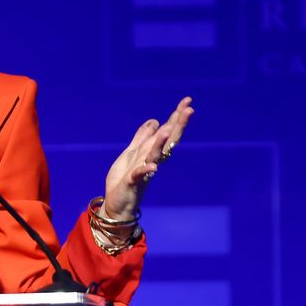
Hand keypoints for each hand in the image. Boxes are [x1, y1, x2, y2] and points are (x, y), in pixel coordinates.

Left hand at [102, 97, 193, 219]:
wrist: (117, 204)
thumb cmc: (124, 180)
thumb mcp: (131, 153)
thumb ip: (142, 138)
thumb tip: (154, 121)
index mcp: (150, 152)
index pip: (166, 131)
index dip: (176, 116)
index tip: (187, 101)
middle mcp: (151, 160)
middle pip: (167, 141)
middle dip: (177, 125)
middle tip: (189, 109)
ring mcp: (143, 171)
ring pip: (154, 155)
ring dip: (160, 143)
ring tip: (166, 129)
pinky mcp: (132, 183)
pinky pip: (139, 175)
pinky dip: (145, 170)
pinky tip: (153, 167)